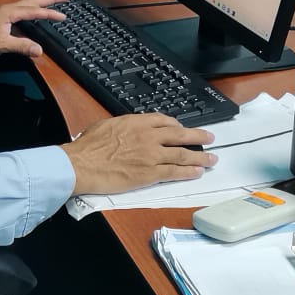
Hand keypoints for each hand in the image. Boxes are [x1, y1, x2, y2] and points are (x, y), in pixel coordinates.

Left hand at [0, 0, 71, 60]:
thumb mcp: (2, 45)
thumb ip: (21, 46)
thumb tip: (39, 50)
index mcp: (9, 12)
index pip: (33, 11)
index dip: (49, 14)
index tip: (63, 16)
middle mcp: (9, 8)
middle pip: (33, 0)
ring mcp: (6, 10)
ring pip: (29, 1)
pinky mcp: (4, 15)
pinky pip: (24, 6)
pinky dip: (35, 4)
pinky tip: (37, 6)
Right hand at [60, 114, 216, 194]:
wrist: (82, 164)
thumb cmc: (88, 146)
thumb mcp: (106, 125)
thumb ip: (123, 126)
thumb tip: (127, 129)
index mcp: (136, 122)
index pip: (164, 121)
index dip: (177, 125)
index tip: (182, 128)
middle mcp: (148, 137)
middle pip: (180, 135)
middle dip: (197, 136)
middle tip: (210, 138)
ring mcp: (151, 156)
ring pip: (182, 154)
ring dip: (200, 157)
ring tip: (211, 159)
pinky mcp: (149, 174)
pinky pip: (174, 172)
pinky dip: (188, 172)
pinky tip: (197, 172)